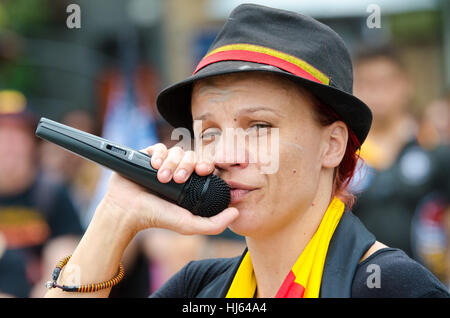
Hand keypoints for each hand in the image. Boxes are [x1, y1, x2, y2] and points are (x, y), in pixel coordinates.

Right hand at [100, 143, 238, 235]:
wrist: (127, 211)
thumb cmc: (158, 218)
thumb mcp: (189, 224)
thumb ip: (214, 224)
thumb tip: (236, 212)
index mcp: (191, 183)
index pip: (204, 165)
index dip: (206, 164)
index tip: (203, 170)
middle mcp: (178, 171)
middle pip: (191, 155)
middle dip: (186, 165)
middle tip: (178, 179)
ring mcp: (163, 163)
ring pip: (176, 150)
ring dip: (171, 162)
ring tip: (162, 178)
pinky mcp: (148, 156)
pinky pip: (159, 146)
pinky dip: (159, 154)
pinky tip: (154, 165)